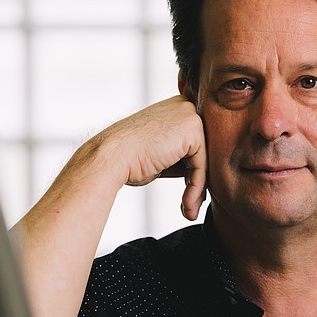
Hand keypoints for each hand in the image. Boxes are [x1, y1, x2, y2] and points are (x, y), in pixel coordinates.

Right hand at [102, 95, 206, 220]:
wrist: (112, 157)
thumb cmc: (129, 159)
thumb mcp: (160, 154)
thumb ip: (180, 157)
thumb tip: (199, 176)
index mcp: (176, 108)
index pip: (195, 145)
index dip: (193, 173)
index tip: (188, 198)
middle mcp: (185, 106)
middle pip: (203, 152)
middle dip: (198, 183)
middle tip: (191, 207)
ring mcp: (190, 115)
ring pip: (204, 161)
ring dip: (197, 190)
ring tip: (189, 211)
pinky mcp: (193, 129)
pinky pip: (202, 165)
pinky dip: (196, 188)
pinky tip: (186, 204)